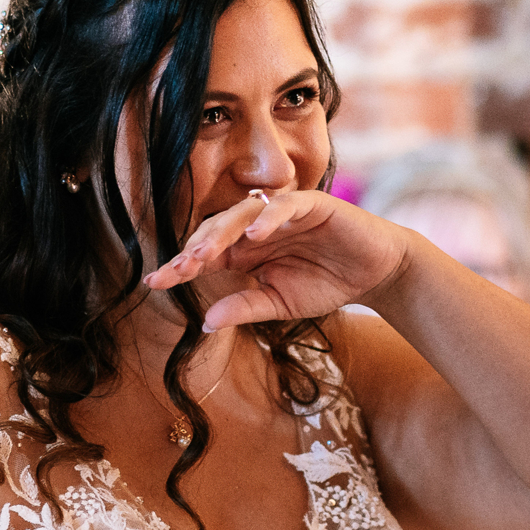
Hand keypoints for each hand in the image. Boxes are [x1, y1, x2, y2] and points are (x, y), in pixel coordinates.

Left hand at [142, 189, 410, 330]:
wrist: (375, 273)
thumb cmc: (326, 283)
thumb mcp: (279, 303)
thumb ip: (245, 307)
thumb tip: (205, 324)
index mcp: (245, 249)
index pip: (206, 254)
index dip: (180, 266)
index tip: (154, 283)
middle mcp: (258, 226)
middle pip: (216, 230)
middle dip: (194, 250)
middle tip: (176, 270)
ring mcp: (284, 212)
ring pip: (243, 213)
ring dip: (222, 232)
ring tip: (203, 254)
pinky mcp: (313, 205)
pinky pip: (286, 206)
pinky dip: (270, 218)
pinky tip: (255, 236)